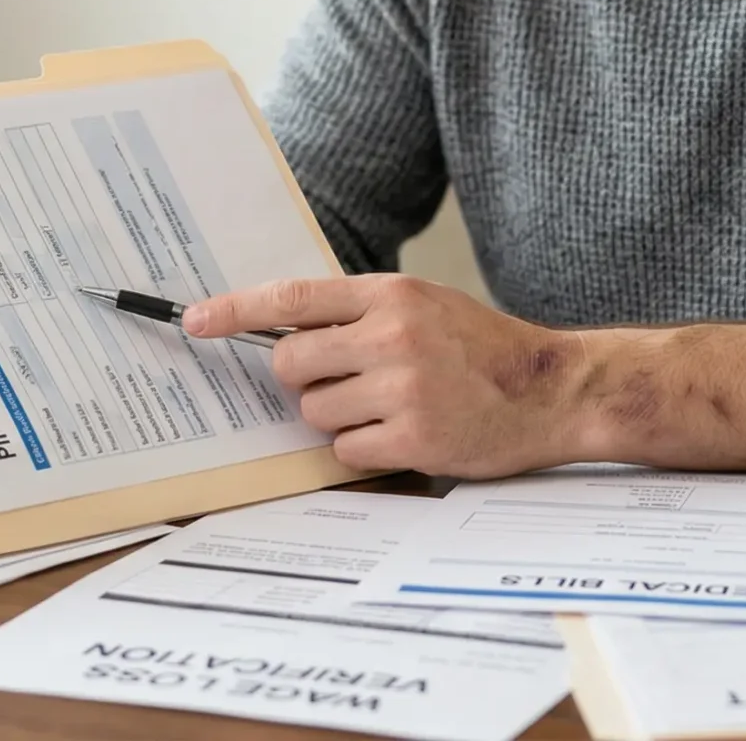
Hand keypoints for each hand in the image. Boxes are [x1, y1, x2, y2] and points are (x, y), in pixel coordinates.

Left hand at [183, 275, 586, 478]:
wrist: (551, 390)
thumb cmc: (483, 349)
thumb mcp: (424, 305)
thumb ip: (360, 313)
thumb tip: (285, 330)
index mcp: (391, 295)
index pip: (294, 298)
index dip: (235, 310)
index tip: (194, 319)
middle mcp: (392, 335)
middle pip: (290, 363)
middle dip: (304, 380)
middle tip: (344, 382)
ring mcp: (402, 388)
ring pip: (316, 411)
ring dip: (340, 417)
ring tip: (390, 407)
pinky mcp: (413, 437)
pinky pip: (345, 450)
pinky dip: (365, 448)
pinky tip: (404, 433)